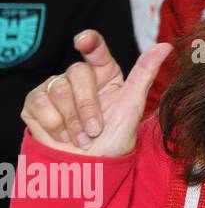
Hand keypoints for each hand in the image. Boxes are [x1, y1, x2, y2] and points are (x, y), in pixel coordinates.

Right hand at [19, 30, 172, 157]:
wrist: (90, 167)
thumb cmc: (114, 137)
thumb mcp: (133, 104)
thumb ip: (146, 73)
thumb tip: (166, 46)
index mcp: (104, 74)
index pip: (95, 50)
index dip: (89, 41)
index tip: (84, 40)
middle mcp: (77, 78)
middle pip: (77, 73)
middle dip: (87, 106)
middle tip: (95, 129)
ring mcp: (54, 88)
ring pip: (58, 90)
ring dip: (72, 121)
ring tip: (81, 137)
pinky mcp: (35, 103)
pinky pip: (39, 103)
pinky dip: (53, 124)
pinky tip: (62, 136)